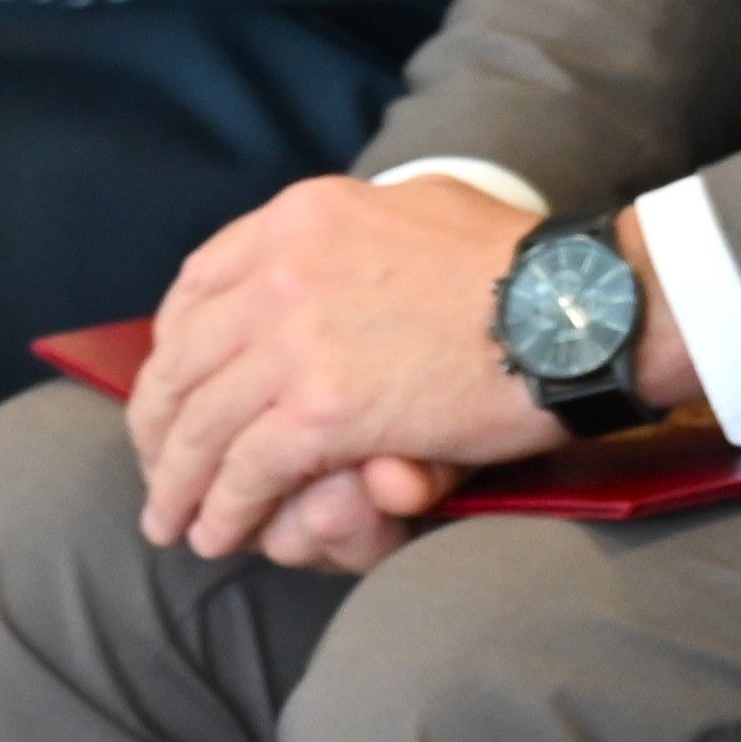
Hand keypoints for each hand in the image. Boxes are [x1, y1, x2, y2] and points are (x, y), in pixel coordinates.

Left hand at [125, 174, 574, 562]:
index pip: (198, 286)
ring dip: (179, 483)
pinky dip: (224, 510)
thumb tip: (326, 252)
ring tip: (174, 520)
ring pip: (202, 425)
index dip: (174, 350)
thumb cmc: (521, 261)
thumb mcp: (419, 207)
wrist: (579, 306)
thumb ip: (355, 231)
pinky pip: (246, 471)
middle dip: (160, 425)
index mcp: (300, 218)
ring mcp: (295, 341)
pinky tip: (218, 534)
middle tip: (160, 470)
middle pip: (184, 361)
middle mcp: (281, 272)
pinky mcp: (322, 411)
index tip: (175, 391)